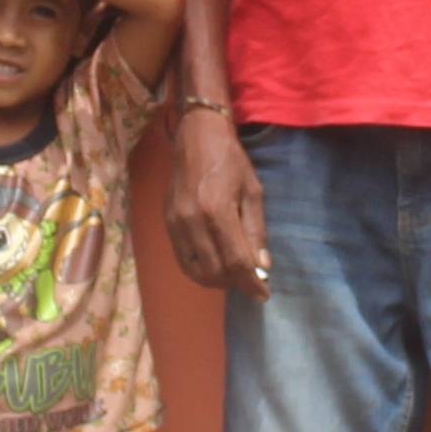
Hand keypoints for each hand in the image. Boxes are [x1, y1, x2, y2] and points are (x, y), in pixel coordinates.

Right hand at [166, 106, 272, 297]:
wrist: (196, 137)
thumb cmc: (231, 160)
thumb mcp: (253, 192)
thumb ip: (257, 231)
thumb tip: (262, 266)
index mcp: (217, 211)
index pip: (236, 261)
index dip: (251, 283)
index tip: (264, 294)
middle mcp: (192, 221)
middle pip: (215, 272)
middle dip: (236, 284)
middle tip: (251, 282)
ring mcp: (175, 224)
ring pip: (196, 271)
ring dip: (217, 281)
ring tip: (234, 276)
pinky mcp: (167, 224)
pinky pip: (183, 260)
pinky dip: (200, 270)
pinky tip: (215, 265)